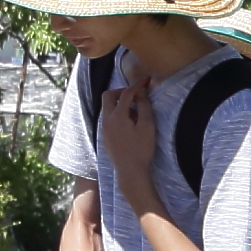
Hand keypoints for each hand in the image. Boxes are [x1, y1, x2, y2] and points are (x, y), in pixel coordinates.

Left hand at [98, 79, 159, 201]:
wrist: (130, 171)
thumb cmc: (141, 149)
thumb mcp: (147, 125)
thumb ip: (143, 106)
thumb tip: (141, 92)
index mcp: (116, 116)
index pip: (125, 93)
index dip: (136, 85)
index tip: (145, 80)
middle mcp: (106, 120)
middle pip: (108, 96)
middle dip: (121, 91)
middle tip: (136, 95)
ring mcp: (103, 128)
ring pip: (107, 107)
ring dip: (119, 103)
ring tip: (135, 111)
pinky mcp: (104, 135)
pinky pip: (107, 117)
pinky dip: (117, 113)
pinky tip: (130, 122)